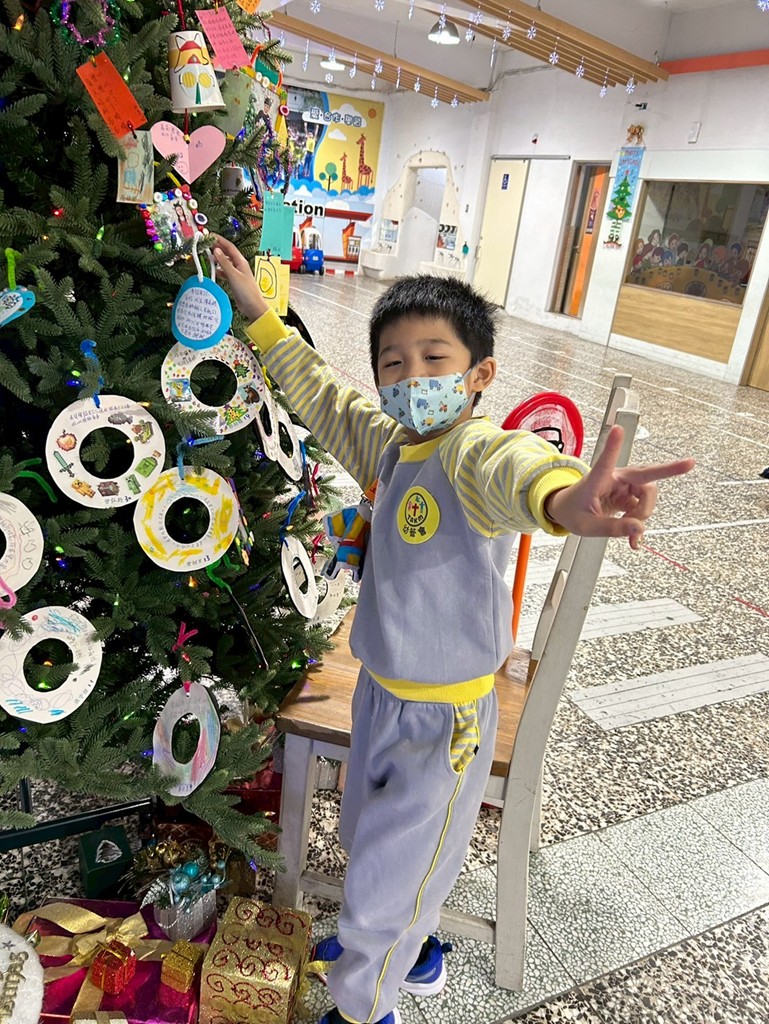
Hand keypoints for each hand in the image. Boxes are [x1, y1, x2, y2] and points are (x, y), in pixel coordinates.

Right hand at [211, 235, 269, 322]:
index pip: (229, 247)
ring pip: (225, 263)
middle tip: (206, 244)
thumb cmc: (246, 291)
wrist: (252, 306)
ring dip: (217, 259)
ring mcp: (237, 273)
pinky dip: (219, 270)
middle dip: (217, 248)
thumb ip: (224, 263)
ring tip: (207, 257)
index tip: (210, 235)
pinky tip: (214, 271)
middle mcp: (239, 265)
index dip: (219, 240)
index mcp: (241, 261)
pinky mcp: (234, 281)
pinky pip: (225, 272)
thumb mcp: (233, 275)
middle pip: (227, 253)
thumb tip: (216, 250)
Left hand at [544, 425, 694, 549]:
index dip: (613, 446)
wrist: (567, 511)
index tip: (618, 428)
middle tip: (690, 464)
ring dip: (644, 514)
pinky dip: (641, 523)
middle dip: (667, 472)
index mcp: (597, 479)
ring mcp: (624, 486)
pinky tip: (635, 538)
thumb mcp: (587, 527)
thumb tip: (640, 529)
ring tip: (629, 531)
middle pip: (646, 476)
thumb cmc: (573, 512)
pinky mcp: (629, 495)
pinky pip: (644, 508)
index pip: (606, 461)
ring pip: (649, 495)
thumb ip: (613, 528)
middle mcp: (615, 478)